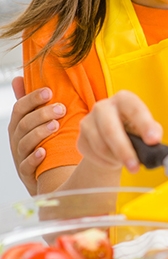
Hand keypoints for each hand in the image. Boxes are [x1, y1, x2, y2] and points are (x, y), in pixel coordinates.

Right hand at [8, 78, 65, 195]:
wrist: (48, 179)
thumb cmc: (43, 145)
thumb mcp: (34, 124)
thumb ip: (28, 104)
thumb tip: (18, 78)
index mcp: (18, 126)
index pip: (19, 108)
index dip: (32, 99)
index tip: (49, 91)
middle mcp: (17, 140)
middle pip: (23, 124)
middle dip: (41, 114)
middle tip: (60, 109)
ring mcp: (20, 157)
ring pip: (25, 143)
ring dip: (40, 133)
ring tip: (55, 126)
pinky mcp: (26, 174)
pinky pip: (26, 166)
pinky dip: (34, 158)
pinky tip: (44, 152)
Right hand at [77, 90, 162, 173]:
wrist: (111, 141)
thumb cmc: (132, 131)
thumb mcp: (146, 128)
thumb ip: (153, 131)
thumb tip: (155, 142)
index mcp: (124, 100)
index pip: (134, 109)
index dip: (144, 124)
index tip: (153, 140)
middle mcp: (103, 107)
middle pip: (110, 129)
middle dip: (124, 151)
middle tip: (135, 167)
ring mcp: (88, 122)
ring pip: (101, 146)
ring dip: (116, 159)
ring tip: (128, 162)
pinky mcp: (81, 139)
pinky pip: (94, 155)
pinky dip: (107, 162)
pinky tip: (114, 160)